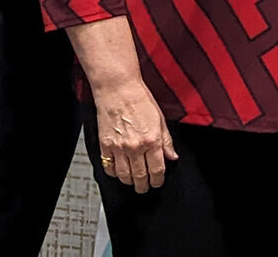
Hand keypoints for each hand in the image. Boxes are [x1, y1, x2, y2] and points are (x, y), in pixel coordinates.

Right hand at [91, 78, 178, 193]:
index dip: (158, 181)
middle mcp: (135, 147)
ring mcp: (119, 148)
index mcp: (152, 140)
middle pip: (140, 176)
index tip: (157, 183)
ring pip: (124, 175)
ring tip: (133, 182)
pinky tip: (119, 172)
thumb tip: (172, 156)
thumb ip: (166, 141)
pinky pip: (109, 167)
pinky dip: (114, 173)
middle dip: (144, 185)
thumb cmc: (140, 100)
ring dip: (130, 182)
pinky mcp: (105, 145)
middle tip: (145, 187)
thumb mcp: (160, 120)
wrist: (118, 90)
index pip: (157, 170)